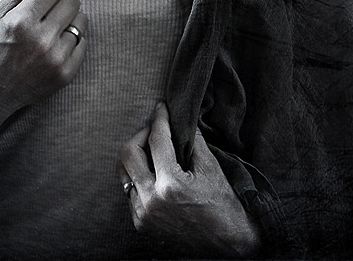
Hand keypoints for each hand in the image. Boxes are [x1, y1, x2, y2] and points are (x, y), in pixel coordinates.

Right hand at [0, 0, 87, 127]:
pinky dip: (72, 39)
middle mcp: (42, 40)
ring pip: (81, 19)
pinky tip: (54, 44)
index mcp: (22, 21)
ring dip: (68, 18)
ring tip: (49, 27)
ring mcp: (56, 59)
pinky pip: (84, 43)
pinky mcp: (65, 75)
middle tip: (44, 9)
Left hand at [117, 103, 260, 258]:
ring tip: (153, 149)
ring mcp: (144, 214)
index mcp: (171, 185)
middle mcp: (151, 200)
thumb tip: (181, 118)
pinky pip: (130, 191)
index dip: (159, 118)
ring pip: (124, 172)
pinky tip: (154, 171)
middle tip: (154, 128)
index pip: (157, 140)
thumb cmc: (223, 206)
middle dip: (141, 134)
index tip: (161, 107)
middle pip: (129, 153)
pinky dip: (139, 176)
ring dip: (137, 156)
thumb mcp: (211, 168)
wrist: (227, 245)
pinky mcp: (141, 224)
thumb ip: (193, 140)